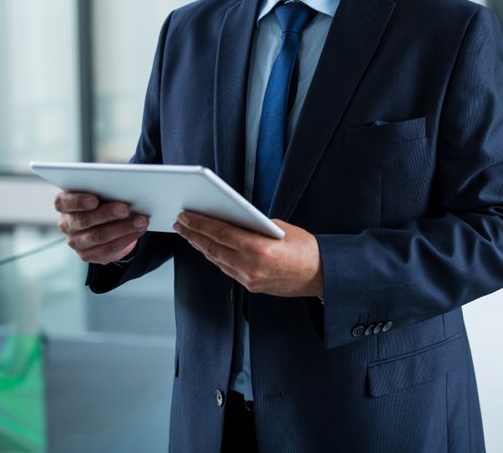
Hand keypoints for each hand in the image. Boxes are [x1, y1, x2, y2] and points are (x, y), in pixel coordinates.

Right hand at [55, 192, 148, 263]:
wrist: (103, 224)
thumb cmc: (102, 201)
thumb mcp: (100, 193)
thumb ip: (105, 190)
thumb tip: (125, 189)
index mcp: (65, 205)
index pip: (63, 202)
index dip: (78, 201)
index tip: (94, 200)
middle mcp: (67, 224)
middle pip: (84, 220)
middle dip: (107, 214)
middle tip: (125, 209)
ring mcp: (76, 242)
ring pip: (98, 236)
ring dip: (122, 228)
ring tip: (140, 221)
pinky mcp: (87, 255)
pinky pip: (107, 249)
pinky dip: (126, 239)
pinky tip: (138, 231)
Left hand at [173, 212, 322, 297]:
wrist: (321, 275)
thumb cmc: (306, 249)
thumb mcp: (281, 228)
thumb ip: (255, 226)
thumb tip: (235, 221)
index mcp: (258, 248)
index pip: (221, 233)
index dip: (200, 224)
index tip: (186, 216)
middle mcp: (250, 266)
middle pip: (213, 248)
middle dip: (194, 234)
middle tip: (180, 223)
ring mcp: (249, 279)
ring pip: (217, 260)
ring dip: (201, 246)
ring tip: (190, 234)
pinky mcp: (251, 286)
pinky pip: (227, 269)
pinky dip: (215, 257)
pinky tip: (209, 248)